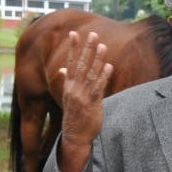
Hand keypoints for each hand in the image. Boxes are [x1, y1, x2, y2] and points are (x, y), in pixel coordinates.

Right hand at [55, 30, 111, 171]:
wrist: (75, 137)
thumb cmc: (74, 117)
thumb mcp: (67, 97)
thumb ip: (66, 82)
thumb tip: (62, 69)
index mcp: (68, 86)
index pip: (70, 63)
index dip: (72, 48)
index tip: (73, 33)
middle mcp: (74, 89)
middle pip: (81, 65)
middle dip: (87, 49)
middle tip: (93, 34)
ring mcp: (82, 96)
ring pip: (90, 74)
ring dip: (97, 59)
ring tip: (103, 46)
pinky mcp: (92, 104)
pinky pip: (98, 88)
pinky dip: (103, 77)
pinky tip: (109, 66)